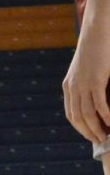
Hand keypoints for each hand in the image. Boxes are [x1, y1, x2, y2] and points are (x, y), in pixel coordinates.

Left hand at [63, 19, 109, 144]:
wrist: (95, 33)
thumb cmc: (95, 52)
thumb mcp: (87, 71)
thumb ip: (88, 86)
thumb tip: (95, 100)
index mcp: (68, 86)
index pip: (71, 113)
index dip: (79, 127)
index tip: (89, 136)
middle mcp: (72, 87)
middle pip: (78, 117)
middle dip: (88, 132)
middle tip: (99, 141)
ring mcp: (82, 84)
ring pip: (87, 114)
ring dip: (96, 128)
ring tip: (105, 136)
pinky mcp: (95, 80)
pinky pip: (99, 104)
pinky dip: (106, 115)